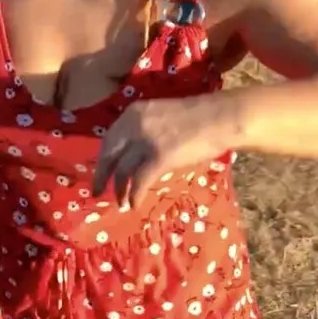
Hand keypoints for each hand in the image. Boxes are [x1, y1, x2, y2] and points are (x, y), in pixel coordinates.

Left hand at [92, 94, 240, 209]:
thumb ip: (142, 129)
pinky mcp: (159, 158)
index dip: (103, 158)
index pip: (109, 138)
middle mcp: (134, 125)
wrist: (219, 118)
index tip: (101, 171)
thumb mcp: (159, 115)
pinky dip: (135, 195)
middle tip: (97, 192)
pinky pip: (140, 181)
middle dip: (102, 176)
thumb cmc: (196, 118)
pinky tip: (135, 205)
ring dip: (120, 190)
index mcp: (133, 113)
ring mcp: (145, 142)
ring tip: (121, 203)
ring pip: (122, 170)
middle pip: (109, 155)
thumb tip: (131, 153)